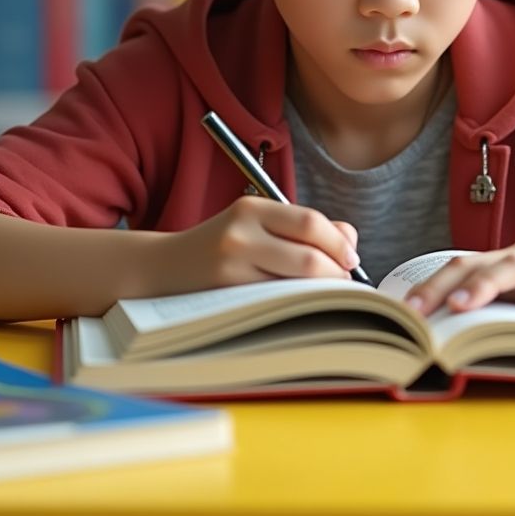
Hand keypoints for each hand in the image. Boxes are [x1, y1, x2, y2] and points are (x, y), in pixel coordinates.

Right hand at [163, 196, 360, 293]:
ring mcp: (231, 269)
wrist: (163, 268)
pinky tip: (302, 306)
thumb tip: (350, 240)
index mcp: (252, 208)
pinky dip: (298, 306)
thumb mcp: (256, 223)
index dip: (339, 243)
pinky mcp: (226, 298)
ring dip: (322, 293)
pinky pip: (277, 304)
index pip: (310, 222)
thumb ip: (303, 226)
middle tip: (344, 282)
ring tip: (326, 295)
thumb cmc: (221, 246)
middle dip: (336, 273)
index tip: (351, 258)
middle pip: (308, 257)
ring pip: (295, 285)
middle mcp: (240, 235)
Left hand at [405, 239, 514, 324]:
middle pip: (484, 264)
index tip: (402, 315)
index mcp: (508, 263)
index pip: (461, 268)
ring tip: (466, 305)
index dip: (429, 288)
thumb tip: (434, 337)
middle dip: (447, 286)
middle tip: (420, 312)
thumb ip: (488, 313)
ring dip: (492, 284)